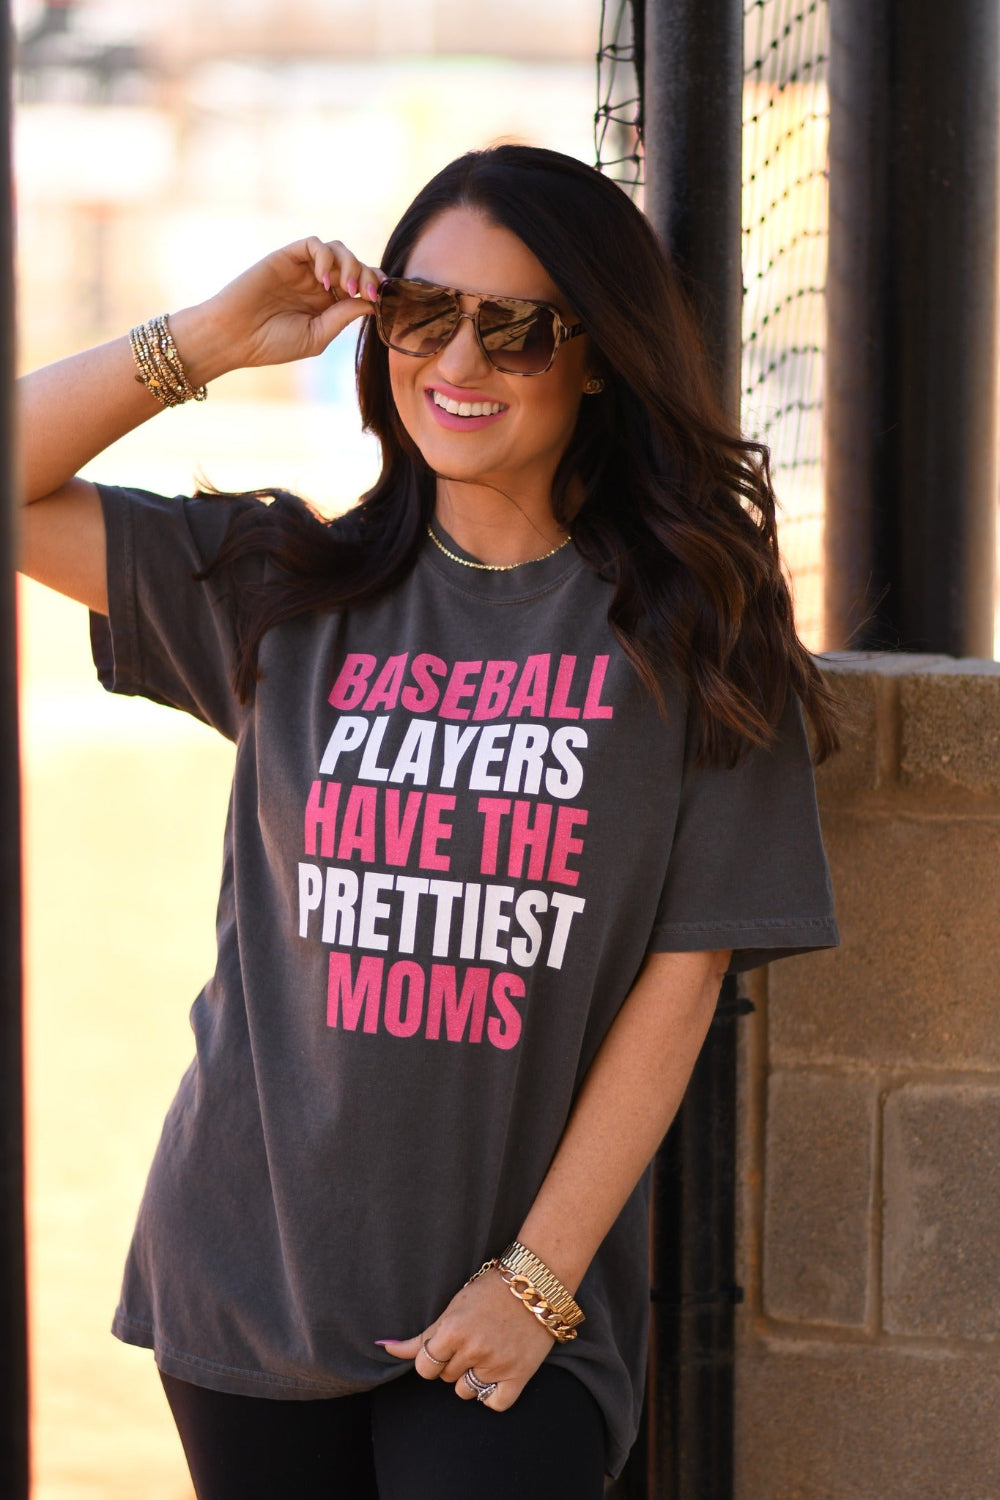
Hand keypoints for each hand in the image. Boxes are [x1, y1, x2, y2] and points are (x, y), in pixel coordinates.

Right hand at [174, 237, 384, 383]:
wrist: (234, 337)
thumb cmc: (271, 344)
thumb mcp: (317, 336)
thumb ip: (343, 317)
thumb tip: (371, 303)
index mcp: (328, 304)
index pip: (361, 286)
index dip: (375, 288)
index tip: (380, 300)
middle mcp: (317, 283)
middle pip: (354, 265)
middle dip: (367, 275)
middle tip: (367, 292)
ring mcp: (302, 269)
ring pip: (338, 250)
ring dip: (350, 264)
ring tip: (346, 286)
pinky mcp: (286, 257)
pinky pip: (313, 244)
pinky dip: (326, 257)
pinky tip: (324, 280)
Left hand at [379, 1267, 555, 1411]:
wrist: (536, 1283)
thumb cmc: (490, 1291)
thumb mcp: (452, 1308)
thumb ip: (421, 1336)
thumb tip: (383, 1347)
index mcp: (453, 1330)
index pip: (424, 1367)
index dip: (432, 1359)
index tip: (443, 1348)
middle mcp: (473, 1350)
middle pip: (445, 1378)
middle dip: (453, 1363)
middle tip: (472, 1340)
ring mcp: (496, 1364)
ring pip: (466, 1392)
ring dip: (471, 1377)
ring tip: (486, 1351)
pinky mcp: (519, 1375)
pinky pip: (495, 1404)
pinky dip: (492, 1394)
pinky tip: (496, 1373)